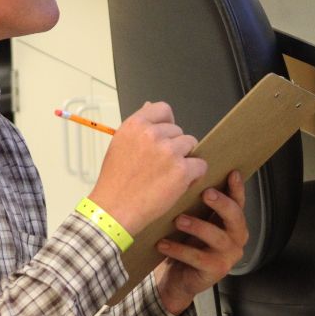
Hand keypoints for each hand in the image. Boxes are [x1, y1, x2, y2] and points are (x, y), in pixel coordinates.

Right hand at [86, 102, 205, 234]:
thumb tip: (149, 106)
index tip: (164, 136)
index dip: (166, 123)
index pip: (163, 109)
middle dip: (173, 146)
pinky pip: (200, 165)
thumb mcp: (119, 144)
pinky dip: (194, 175)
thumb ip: (138, 126)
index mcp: (135, 125)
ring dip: (184, 158)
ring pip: (190, 144)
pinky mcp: (181, 170)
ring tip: (168, 174)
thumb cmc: (115, 181)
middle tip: (160, 164)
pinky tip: (180, 183)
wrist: (114, 210)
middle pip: (178, 131)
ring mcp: (168, 151)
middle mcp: (152, 134)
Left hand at [153, 170, 248, 315]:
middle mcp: (236, 238)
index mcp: (234, 223)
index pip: (239, 202)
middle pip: (235, 217)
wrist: (179, 279)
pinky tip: (162, 244)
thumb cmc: (187, 244)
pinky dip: (178, 249)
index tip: (231, 173)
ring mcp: (228, 256)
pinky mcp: (216, 271)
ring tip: (178, 219)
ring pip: (217, 236)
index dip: (237, 188)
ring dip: (197, 226)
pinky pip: (197, 258)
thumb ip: (199, 204)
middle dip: (221, 203)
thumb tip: (187, 175)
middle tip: (206, 193)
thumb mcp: (196, 221)